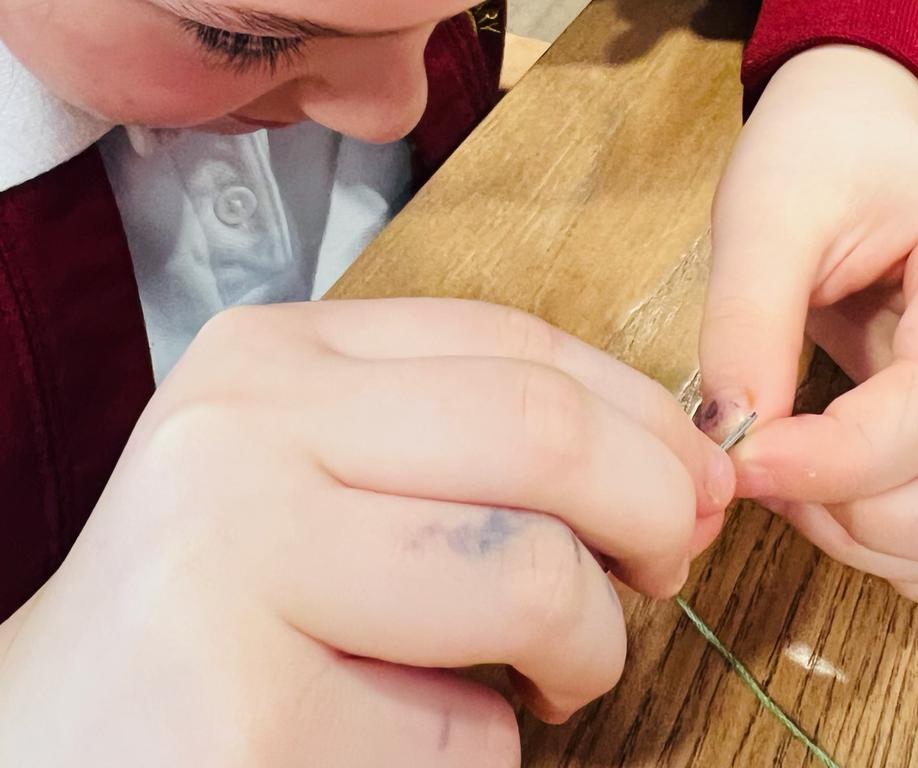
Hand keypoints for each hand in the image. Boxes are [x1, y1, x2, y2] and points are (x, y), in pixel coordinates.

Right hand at [0, 299, 733, 766]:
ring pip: (530, 578)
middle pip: (542, 435)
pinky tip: (407, 747)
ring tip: (547, 681)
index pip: (510, 344)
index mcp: (272, 356)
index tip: (700, 475)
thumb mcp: (322, 473)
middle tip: (668, 572)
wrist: (48, 749)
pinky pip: (464, 735)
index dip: (639, 411)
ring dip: (586, 649)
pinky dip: (484, 754)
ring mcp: (232, 563)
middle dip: (654, 510)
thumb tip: (685, 462)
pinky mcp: (246, 714)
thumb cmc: (220, 616)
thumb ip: (470, 443)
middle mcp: (243, 431)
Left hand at [698, 45, 917, 608]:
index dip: (846, 458)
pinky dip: (915, 556)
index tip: (746, 459)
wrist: (853, 147)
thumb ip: (746, 322)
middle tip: (788, 480)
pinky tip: (841, 498)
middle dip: (896, 522)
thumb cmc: (817, 161)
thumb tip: (736, 444)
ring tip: (801, 481)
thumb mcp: (764, 210)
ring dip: (898, 546)